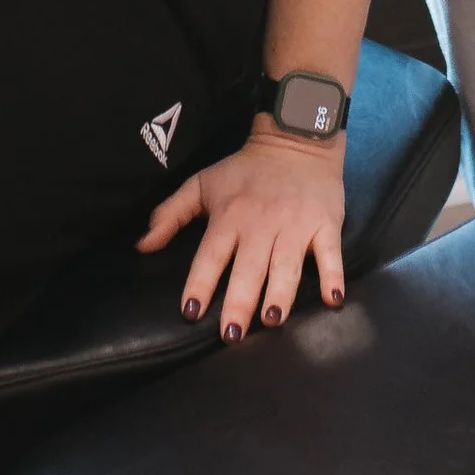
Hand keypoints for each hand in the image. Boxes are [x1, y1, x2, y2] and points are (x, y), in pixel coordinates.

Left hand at [139, 128, 348, 339]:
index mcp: (229, 217)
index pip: (211, 255)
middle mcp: (262, 224)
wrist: (296, 139)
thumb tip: (142, 246)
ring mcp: (296, 225)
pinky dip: (332, 275)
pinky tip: (331, 298)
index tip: (190, 311)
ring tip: (272, 321)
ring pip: (287, 265)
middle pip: (249, 268)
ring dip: (280, 294)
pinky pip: (330, 253)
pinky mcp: (325, 224)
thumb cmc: (245, 170)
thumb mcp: (201, 184)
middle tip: (231, 334)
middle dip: (240, 302)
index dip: (200, 283)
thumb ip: (170, 215)